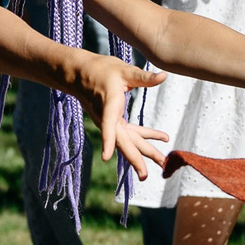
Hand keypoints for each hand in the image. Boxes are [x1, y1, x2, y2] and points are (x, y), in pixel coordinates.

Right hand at [83, 57, 169, 179]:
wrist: (80, 73)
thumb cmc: (101, 69)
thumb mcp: (124, 70)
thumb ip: (144, 77)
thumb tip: (164, 76)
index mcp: (109, 104)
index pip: (108, 125)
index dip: (107, 141)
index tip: (105, 157)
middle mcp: (107, 118)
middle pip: (122, 141)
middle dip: (134, 158)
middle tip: (145, 175)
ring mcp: (110, 122)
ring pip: (128, 141)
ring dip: (144, 152)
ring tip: (162, 163)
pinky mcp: (113, 121)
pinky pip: (130, 133)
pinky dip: (145, 136)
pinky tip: (162, 138)